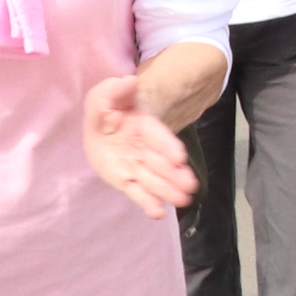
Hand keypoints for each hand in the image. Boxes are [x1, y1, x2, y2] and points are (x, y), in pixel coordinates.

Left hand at [83, 74, 198, 219]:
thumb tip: (128, 82)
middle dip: (173, 174)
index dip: (167, 145)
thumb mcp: (106, 93)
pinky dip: (147, 202)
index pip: (156, 135)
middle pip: (159, 161)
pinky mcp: (124, 179)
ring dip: (167, 190)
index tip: (180, 156)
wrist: (106, 127)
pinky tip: (157, 213)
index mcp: (141, 125)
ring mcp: (135, 165)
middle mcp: (143, 147)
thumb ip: (114, 88)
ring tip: (183, 201)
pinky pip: (136, 191)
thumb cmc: (108, 108)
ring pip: (153, 178)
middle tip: (190, 186)